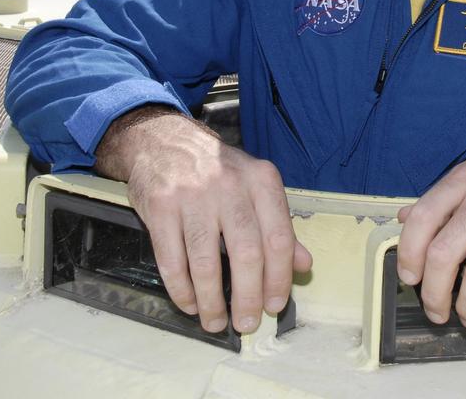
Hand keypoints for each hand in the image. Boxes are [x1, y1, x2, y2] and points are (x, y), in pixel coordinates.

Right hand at [94, 105, 312, 333]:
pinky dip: (181, 289)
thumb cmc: (216, 171)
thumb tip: (304, 265)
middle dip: (248, 298)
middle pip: (247, 254)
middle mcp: (230, 186)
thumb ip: (280, 225)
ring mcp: (193, 196)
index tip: (275, 305)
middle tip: (246, 323)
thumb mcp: (255, 186)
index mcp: (261, 180)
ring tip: (215, 321)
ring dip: (212, 301)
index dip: (279, 279)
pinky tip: (189, 303)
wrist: (164, 141)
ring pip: (207, 262)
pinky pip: (172, 260)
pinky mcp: (161, 207)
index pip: (279, 238)